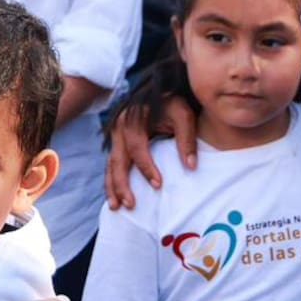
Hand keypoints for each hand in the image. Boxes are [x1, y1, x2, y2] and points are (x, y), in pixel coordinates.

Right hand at [105, 95, 197, 209]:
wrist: (160, 94)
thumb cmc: (172, 104)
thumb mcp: (182, 114)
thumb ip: (186, 138)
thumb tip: (191, 166)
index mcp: (133, 120)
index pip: (137, 148)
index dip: (146, 167)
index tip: (159, 185)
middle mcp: (119, 128)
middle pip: (117, 160)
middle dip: (121, 184)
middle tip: (130, 204)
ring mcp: (115, 137)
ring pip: (110, 165)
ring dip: (112, 187)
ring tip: (117, 207)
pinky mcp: (117, 144)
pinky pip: (111, 166)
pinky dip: (112, 182)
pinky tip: (115, 198)